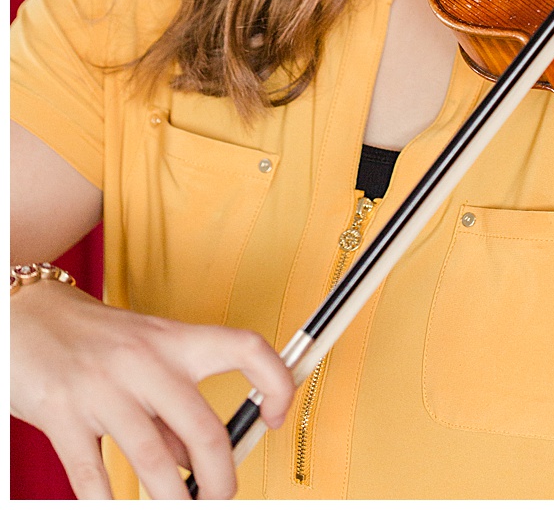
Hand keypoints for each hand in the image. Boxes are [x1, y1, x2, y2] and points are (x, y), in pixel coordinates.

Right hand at [10, 279, 292, 499]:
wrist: (25, 315)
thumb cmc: (94, 340)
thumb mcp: (145, 357)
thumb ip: (171, 406)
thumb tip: (195, 462)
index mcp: (176, 340)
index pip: (247, 349)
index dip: (277, 382)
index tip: (276, 417)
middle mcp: (145, 362)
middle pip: (203, 429)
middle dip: (221, 478)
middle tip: (222, 498)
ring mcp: (103, 388)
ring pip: (152, 459)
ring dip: (172, 499)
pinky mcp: (61, 414)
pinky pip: (91, 473)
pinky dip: (107, 502)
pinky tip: (117, 509)